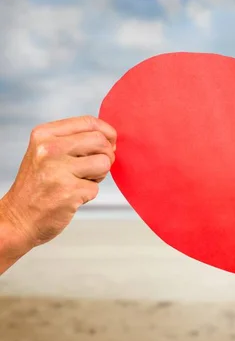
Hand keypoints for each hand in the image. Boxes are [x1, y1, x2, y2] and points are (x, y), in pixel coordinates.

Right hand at [0, 116, 116, 252]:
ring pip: (104, 163)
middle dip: (106, 155)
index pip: (88, 122)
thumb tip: (110, 138)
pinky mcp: (69, 191)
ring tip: (80, 181)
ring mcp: (58, 170)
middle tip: (95, 167)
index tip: (110, 143)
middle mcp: (49, 149)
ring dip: (99, 175)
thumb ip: (73, 140)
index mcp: (44, 134)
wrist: (18, 219)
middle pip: (100, 141)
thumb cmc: (38, 185)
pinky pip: (96, 188)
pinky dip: (88, 193)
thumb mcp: (46, 153)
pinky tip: (71, 196)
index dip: (107, 133)